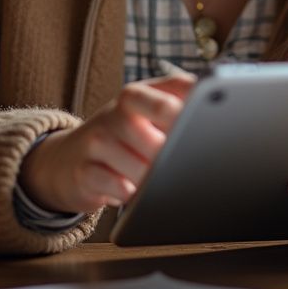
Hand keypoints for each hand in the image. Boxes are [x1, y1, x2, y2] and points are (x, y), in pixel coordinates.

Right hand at [18, 74, 195, 214]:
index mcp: (137, 95)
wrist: (69, 159)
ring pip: (139, 167)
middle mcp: (115, 113)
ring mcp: (97, 141)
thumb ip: (181, 100)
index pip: (168, 96)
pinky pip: (118, 187)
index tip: (205, 126)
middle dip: (173, 155)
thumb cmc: (122, 135)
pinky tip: (132, 190)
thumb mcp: (147, 110)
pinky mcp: (85, 173)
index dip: (190, 113)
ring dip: (154, 179)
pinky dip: (131, 193)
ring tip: (156, 178)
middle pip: (155, 136)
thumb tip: (218, 103)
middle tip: (181, 161)